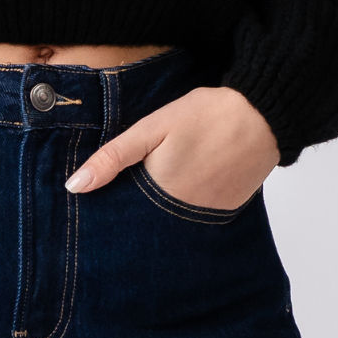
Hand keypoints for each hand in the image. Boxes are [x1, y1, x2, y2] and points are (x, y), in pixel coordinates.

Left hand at [64, 85, 278, 209]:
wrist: (262, 114)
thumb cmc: (205, 115)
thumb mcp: (152, 128)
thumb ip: (113, 157)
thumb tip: (74, 187)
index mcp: (159, 196)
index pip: (124, 217)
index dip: (111, 209)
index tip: (98, 206)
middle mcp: (183, 216)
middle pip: (148, 223)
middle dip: (136, 212)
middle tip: (132, 192)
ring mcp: (208, 217)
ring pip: (173, 221)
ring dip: (162, 210)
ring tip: (160, 187)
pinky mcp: (227, 211)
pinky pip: (197, 216)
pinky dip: (188, 205)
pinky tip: (187, 184)